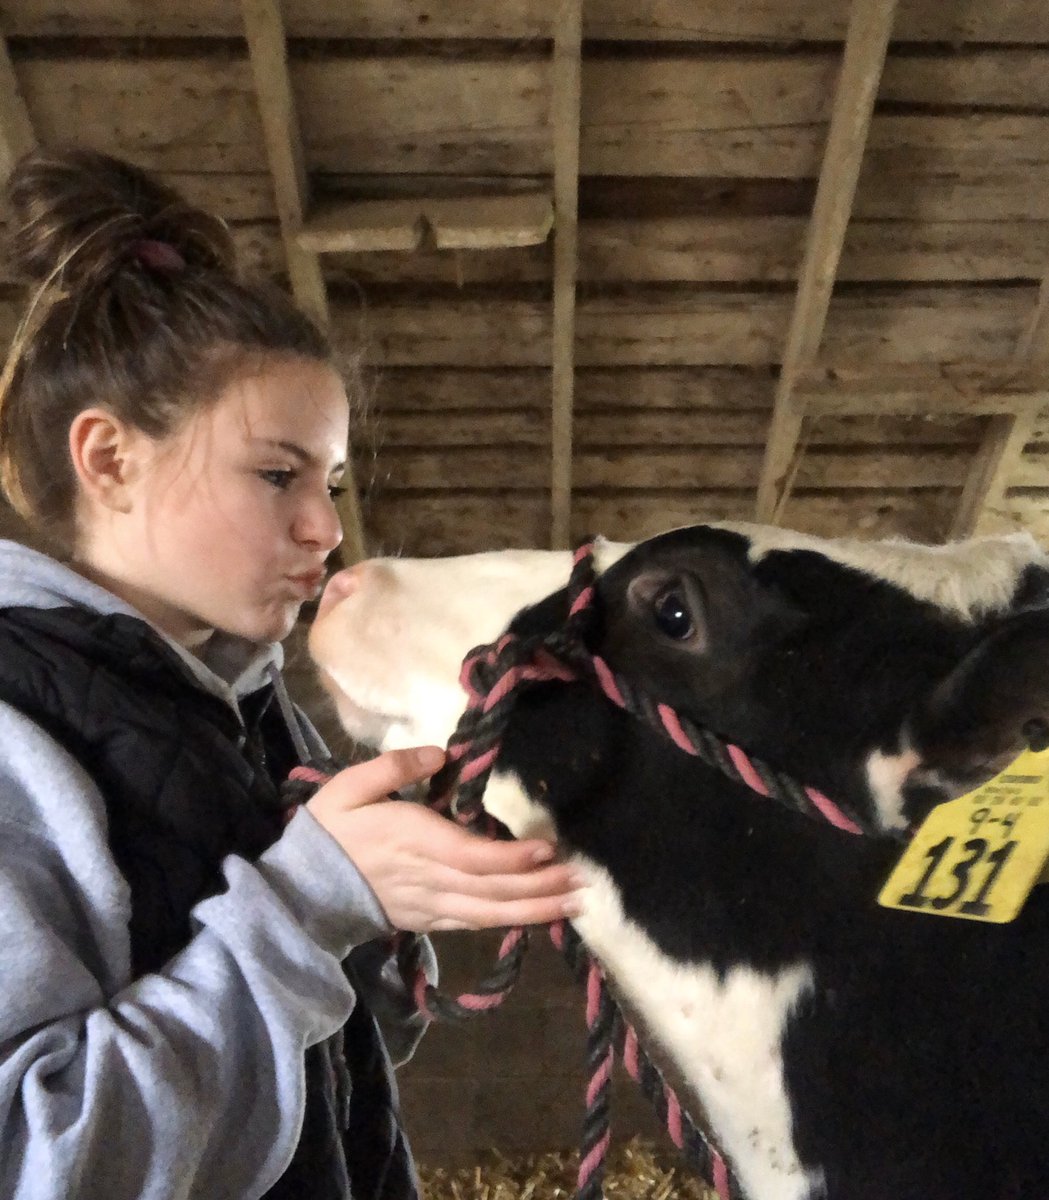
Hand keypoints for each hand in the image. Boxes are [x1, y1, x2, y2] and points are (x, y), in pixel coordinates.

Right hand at [307, 746, 584, 931]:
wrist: (300, 890)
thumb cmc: (328, 831)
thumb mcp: (350, 786)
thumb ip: (395, 767)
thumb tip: (440, 752)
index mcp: (415, 842)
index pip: (473, 856)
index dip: (513, 857)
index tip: (548, 849)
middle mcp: (430, 880)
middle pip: (493, 889)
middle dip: (540, 887)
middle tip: (583, 881)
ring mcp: (431, 906)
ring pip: (490, 913)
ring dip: (534, 909)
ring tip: (574, 903)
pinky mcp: (428, 921)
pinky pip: (474, 924)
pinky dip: (507, 922)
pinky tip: (535, 917)